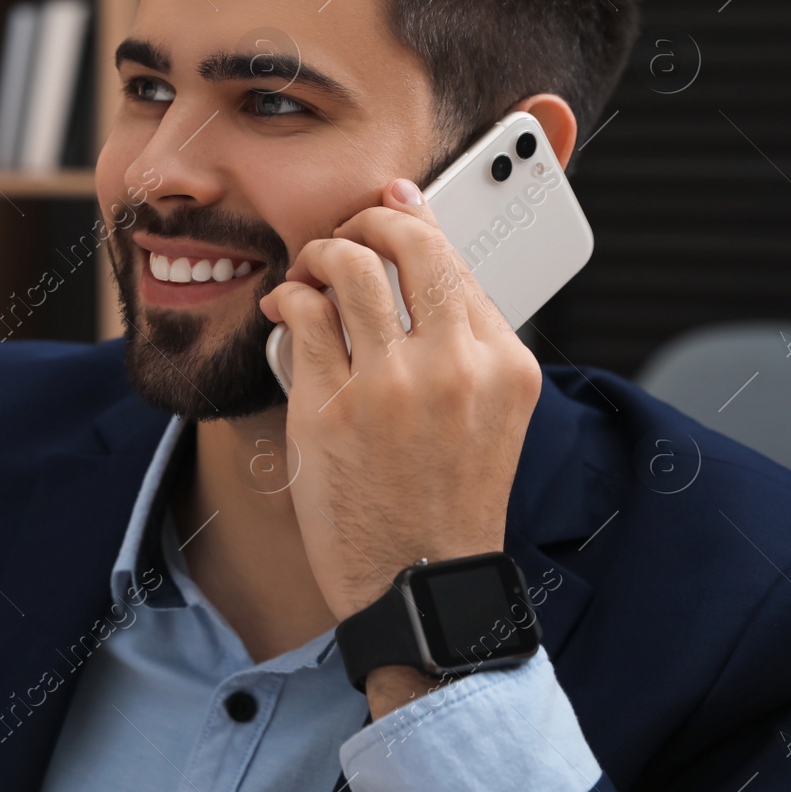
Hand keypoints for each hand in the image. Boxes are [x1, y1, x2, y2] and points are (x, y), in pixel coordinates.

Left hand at [259, 177, 543, 623]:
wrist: (421, 584)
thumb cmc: (446, 502)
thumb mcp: (491, 418)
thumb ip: (467, 347)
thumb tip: (425, 262)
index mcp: (505, 365)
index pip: (457, 259)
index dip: (414, 222)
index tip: (390, 208)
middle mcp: (455, 366)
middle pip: (409, 242)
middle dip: (368, 220)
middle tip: (346, 232)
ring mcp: (391, 385)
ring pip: (350, 265)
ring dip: (320, 253)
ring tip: (309, 269)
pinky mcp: (331, 408)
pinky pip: (302, 313)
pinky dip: (288, 296)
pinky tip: (285, 306)